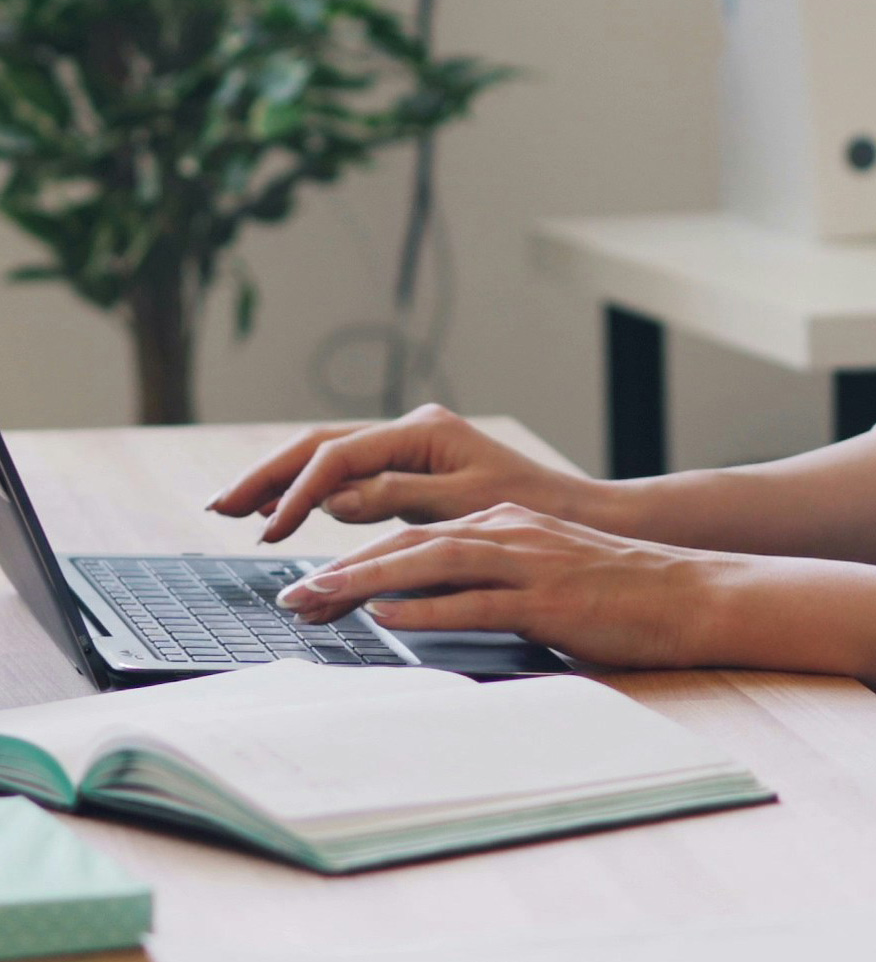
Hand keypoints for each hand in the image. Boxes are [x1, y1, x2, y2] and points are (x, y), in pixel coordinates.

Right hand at [205, 404, 587, 543]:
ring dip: (282, 481)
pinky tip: (284, 511)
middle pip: (322, 445)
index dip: (298, 492)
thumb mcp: (464, 507)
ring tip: (236, 508)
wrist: (570, 514)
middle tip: (220, 506)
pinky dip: (312, 492)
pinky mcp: (410, 468)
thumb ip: (398, 498)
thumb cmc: (528, 509)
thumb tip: (333, 498)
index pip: (341, 457)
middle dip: (270, 475)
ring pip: (329, 457)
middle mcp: (411, 430)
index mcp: (423, 431)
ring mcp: (409, 446)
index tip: (269, 531)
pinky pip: (349, 475)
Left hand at [273, 506, 717, 669]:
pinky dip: (430, 607)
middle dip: (341, 568)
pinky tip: (391, 616)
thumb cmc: (615, 594)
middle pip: (408, 542)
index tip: (307, 584)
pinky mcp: (548, 597)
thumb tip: (422, 608)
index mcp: (504, 525)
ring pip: (431, 561)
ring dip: (367, 581)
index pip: (413, 536)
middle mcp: (508, 532)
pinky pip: (478, 601)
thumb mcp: (541, 575)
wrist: (686, 593)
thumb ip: (485, 583)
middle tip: (289, 595)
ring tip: (317, 601)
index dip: (354, 558)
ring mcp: (528, 562)